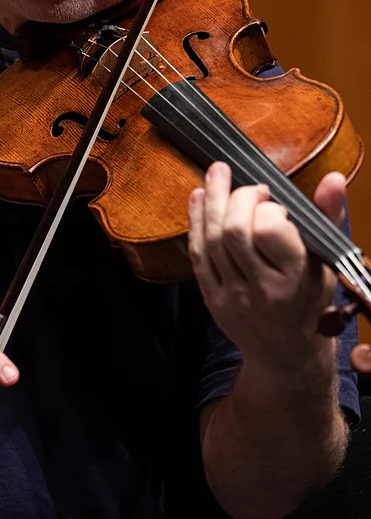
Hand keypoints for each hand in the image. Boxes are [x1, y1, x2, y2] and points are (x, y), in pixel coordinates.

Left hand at [187, 162, 345, 372]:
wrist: (286, 353)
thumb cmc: (309, 300)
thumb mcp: (326, 262)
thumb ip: (326, 217)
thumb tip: (333, 178)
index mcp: (295, 279)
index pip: (270, 231)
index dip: (268, 208)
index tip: (274, 202)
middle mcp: (262, 289)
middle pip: (235, 232)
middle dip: (237, 197)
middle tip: (248, 186)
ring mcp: (233, 296)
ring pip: (211, 240)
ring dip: (210, 200)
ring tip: (216, 174)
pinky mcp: (211, 299)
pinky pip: (196, 255)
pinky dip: (195, 221)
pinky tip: (197, 197)